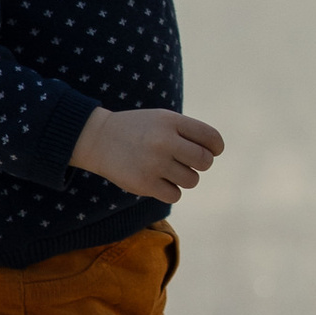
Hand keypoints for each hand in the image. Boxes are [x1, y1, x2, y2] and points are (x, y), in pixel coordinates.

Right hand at [71, 104, 224, 202]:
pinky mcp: (144, 184)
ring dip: (185, 178)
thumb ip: (189, 132)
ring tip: (169, 169)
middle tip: (188, 161)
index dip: (216, 147)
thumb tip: (214, 153)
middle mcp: (164, 141)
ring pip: (192, 180)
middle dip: (201, 163)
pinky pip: (175, 195)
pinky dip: (171, 190)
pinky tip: (159, 181)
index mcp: (171, 121)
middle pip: (205, 161)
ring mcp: (154, 164)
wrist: (99, 139)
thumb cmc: (138, 129)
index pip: (211, 138)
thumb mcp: (163, 120)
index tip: (212, 150)